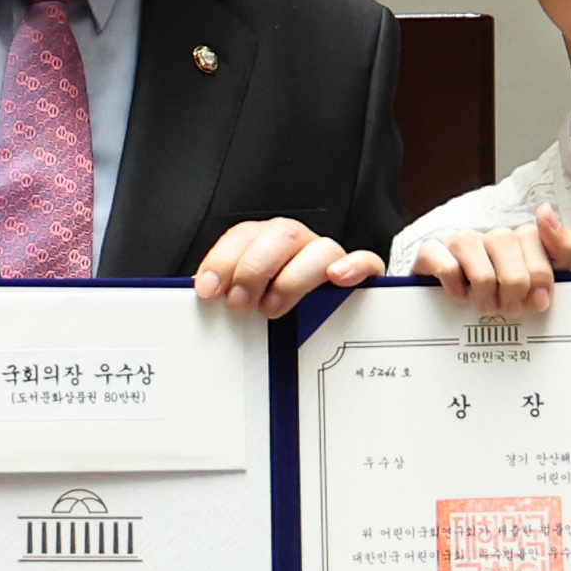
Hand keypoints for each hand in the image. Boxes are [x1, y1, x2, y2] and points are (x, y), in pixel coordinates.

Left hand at [193, 218, 382, 313]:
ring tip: (274, 307)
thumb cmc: (273, 316)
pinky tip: (336, 278)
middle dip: (254, 268)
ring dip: (293, 277)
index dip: (223, 259)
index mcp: (266, 245)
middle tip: (240, 303)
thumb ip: (228, 300)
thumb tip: (205, 306)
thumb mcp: (245, 306)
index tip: (209, 289)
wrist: (319, 336)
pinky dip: (353, 266)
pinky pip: (366, 262)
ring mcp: (330, 260)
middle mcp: (299, 246)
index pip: (244, 235)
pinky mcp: (361, 279)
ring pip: (320, 249)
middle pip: (281, 235)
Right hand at [414, 207, 570, 320]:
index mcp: (520, 240)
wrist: (458, 315)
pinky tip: (461, 296)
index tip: (540, 300)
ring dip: (483, 285)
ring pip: (471, 245)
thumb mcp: (546, 280)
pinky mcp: (431, 255)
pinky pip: (442, 260)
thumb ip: (562, 247)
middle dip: (513, 283)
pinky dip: (453, 282)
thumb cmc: (509, 298)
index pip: (532, 236)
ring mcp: (460, 243)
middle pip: (504, 240)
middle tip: (512, 308)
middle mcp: (490, 236)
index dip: (540, 272)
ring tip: (487, 307)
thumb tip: (545, 210)